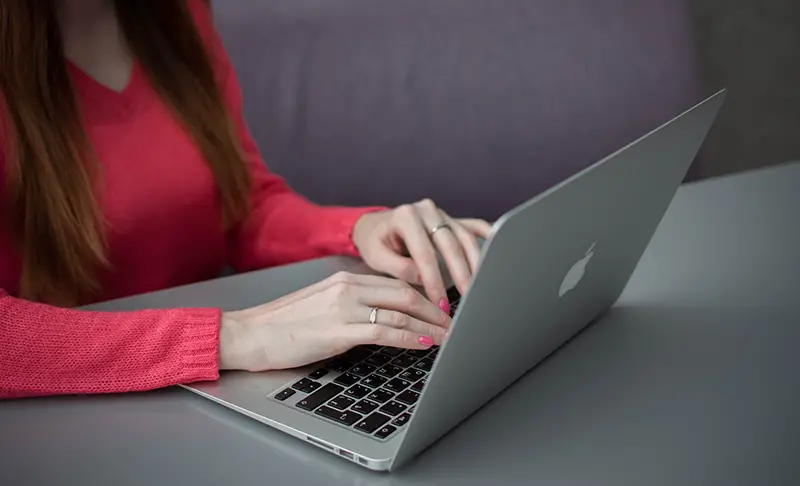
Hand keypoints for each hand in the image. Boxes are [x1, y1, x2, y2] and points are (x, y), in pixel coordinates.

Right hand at [217, 272, 450, 370]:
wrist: (248, 334)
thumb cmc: (282, 325)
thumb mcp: (321, 306)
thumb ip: (351, 306)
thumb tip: (384, 320)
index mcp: (345, 280)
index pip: (396, 283)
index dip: (424, 295)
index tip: (441, 308)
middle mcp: (347, 288)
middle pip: (405, 293)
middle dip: (435, 309)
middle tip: (455, 322)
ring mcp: (343, 308)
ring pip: (400, 312)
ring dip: (429, 326)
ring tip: (448, 337)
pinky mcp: (338, 330)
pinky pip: (384, 332)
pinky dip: (409, 337)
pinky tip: (424, 343)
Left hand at [351, 199, 491, 309]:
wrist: (376, 226)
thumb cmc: (376, 242)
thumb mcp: (376, 256)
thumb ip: (397, 267)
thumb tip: (422, 277)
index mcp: (406, 216)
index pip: (424, 253)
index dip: (433, 280)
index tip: (439, 302)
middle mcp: (427, 210)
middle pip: (450, 244)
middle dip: (460, 274)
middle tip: (467, 297)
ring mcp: (442, 213)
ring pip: (466, 238)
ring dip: (476, 263)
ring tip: (480, 286)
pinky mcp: (453, 219)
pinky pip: (475, 226)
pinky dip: (489, 238)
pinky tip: (498, 252)